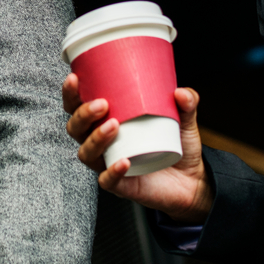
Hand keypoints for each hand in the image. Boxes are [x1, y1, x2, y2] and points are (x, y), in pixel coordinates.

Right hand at [63, 75, 212, 223]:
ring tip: (114, 126)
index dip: (71, 94)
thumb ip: (187, 103)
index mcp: (107, 122)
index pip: (78, 108)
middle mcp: (103, 143)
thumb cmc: (177, 146)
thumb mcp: (184, 120)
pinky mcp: (121, 185)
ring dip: (95, 138)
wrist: (192, 180)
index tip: (74, 78)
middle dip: (82, 115)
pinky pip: (107, 180)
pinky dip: (112, 171)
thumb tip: (181, 92)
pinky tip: (124, 161)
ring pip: (86, 153)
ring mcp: (109, 164)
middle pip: (75, 129)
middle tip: (102, 104)